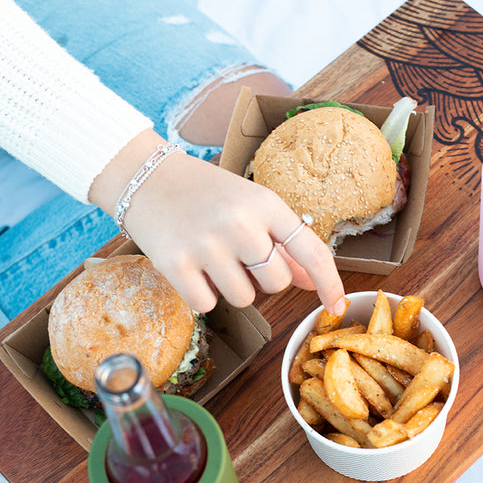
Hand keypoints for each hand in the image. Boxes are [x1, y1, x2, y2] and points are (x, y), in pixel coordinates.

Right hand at [90, 133, 345, 314]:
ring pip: (244, 298)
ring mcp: (207, 245)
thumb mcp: (251, 206)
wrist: (145, 177)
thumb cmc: (206, 193)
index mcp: (265, 203)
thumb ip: (282, 243)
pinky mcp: (175, 265)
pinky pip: (208, 305)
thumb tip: (310, 282)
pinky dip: (202, 295)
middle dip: (263, 278)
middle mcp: (240, 224)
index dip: (329, 283)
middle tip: (238, 255)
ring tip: (212, 258)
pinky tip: (191, 268)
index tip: (336, 305)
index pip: (311, 251)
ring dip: (232, 288)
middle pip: (277, 283)